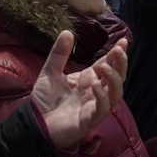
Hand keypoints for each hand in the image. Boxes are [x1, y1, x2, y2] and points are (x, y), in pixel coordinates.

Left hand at [30, 31, 126, 148]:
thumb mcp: (50, 72)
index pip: (108, 64)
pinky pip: (102, 108)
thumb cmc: (43, 101)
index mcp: (88, 79)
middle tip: (119, 50)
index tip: (123, 41)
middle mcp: (95, 92)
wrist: (33, 124)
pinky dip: (102, 96)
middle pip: (117, 77)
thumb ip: (59, 54)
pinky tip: (95, 85)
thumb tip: (67, 31)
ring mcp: (94, 106)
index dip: (117, 53)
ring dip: (114, 78)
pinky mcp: (89, 119)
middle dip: (121, 63)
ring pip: (115, 92)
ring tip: (105, 67)